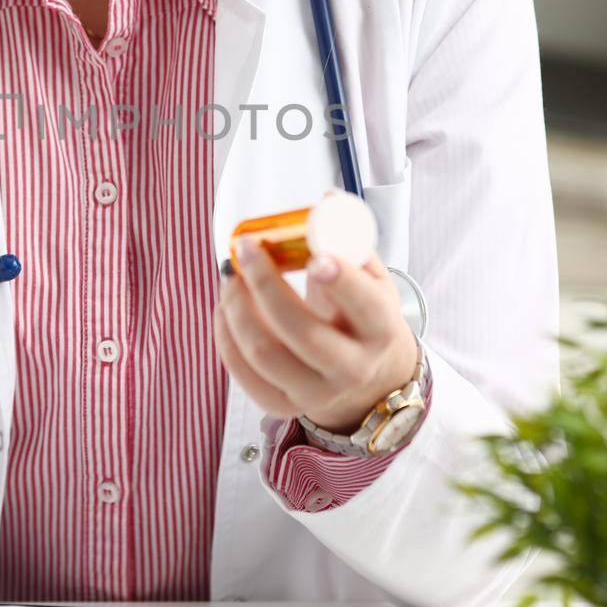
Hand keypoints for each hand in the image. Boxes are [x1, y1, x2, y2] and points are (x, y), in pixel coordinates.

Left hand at [214, 239, 419, 431]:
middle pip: (303, 332)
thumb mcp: (371, 278)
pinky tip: (226, 307)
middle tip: (247, 249)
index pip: (364, 306)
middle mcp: (351, 368)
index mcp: (380, 330)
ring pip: (265, 355)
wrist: (368, 377)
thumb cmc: (363, 315)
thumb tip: (327, 200)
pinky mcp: (284, 405)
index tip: (316, 255)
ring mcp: (316, 392)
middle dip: (266, 284)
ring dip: (237, 308)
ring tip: (230, 277)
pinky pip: (243, 375)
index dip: (341, 281)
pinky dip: (226, 336)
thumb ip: (349, 241)